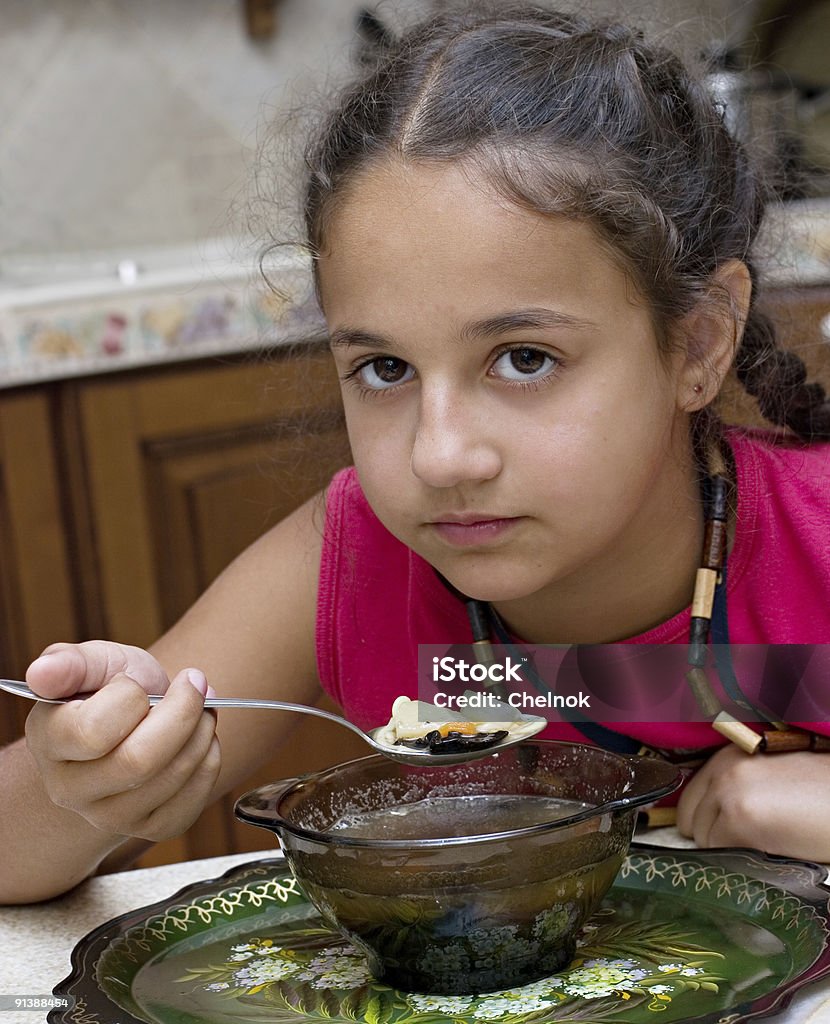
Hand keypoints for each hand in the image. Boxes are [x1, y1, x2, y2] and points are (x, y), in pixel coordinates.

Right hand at [24, 641, 220, 841]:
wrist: (132, 724)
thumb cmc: (110, 688)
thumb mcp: (93, 662)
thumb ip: (70, 663)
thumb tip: (41, 673)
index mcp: (49, 741)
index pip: (94, 731)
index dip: (130, 697)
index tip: (137, 680)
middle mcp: (69, 789)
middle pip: (139, 762)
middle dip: (182, 713)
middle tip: (195, 685)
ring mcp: (108, 816)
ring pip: (170, 780)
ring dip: (201, 734)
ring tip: (202, 709)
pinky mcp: (149, 828)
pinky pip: (190, 803)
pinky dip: (209, 763)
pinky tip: (200, 741)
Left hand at [676, 742, 829, 860]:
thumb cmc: (820, 792)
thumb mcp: (770, 775)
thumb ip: (737, 786)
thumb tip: (710, 816)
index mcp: (728, 756)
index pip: (690, 797)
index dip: (705, 819)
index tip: (724, 831)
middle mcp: (722, 770)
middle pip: (691, 819)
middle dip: (714, 835)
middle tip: (750, 840)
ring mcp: (728, 794)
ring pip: (704, 839)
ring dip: (729, 848)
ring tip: (765, 841)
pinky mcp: (740, 820)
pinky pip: (720, 853)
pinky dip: (739, 861)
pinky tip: (768, 851)